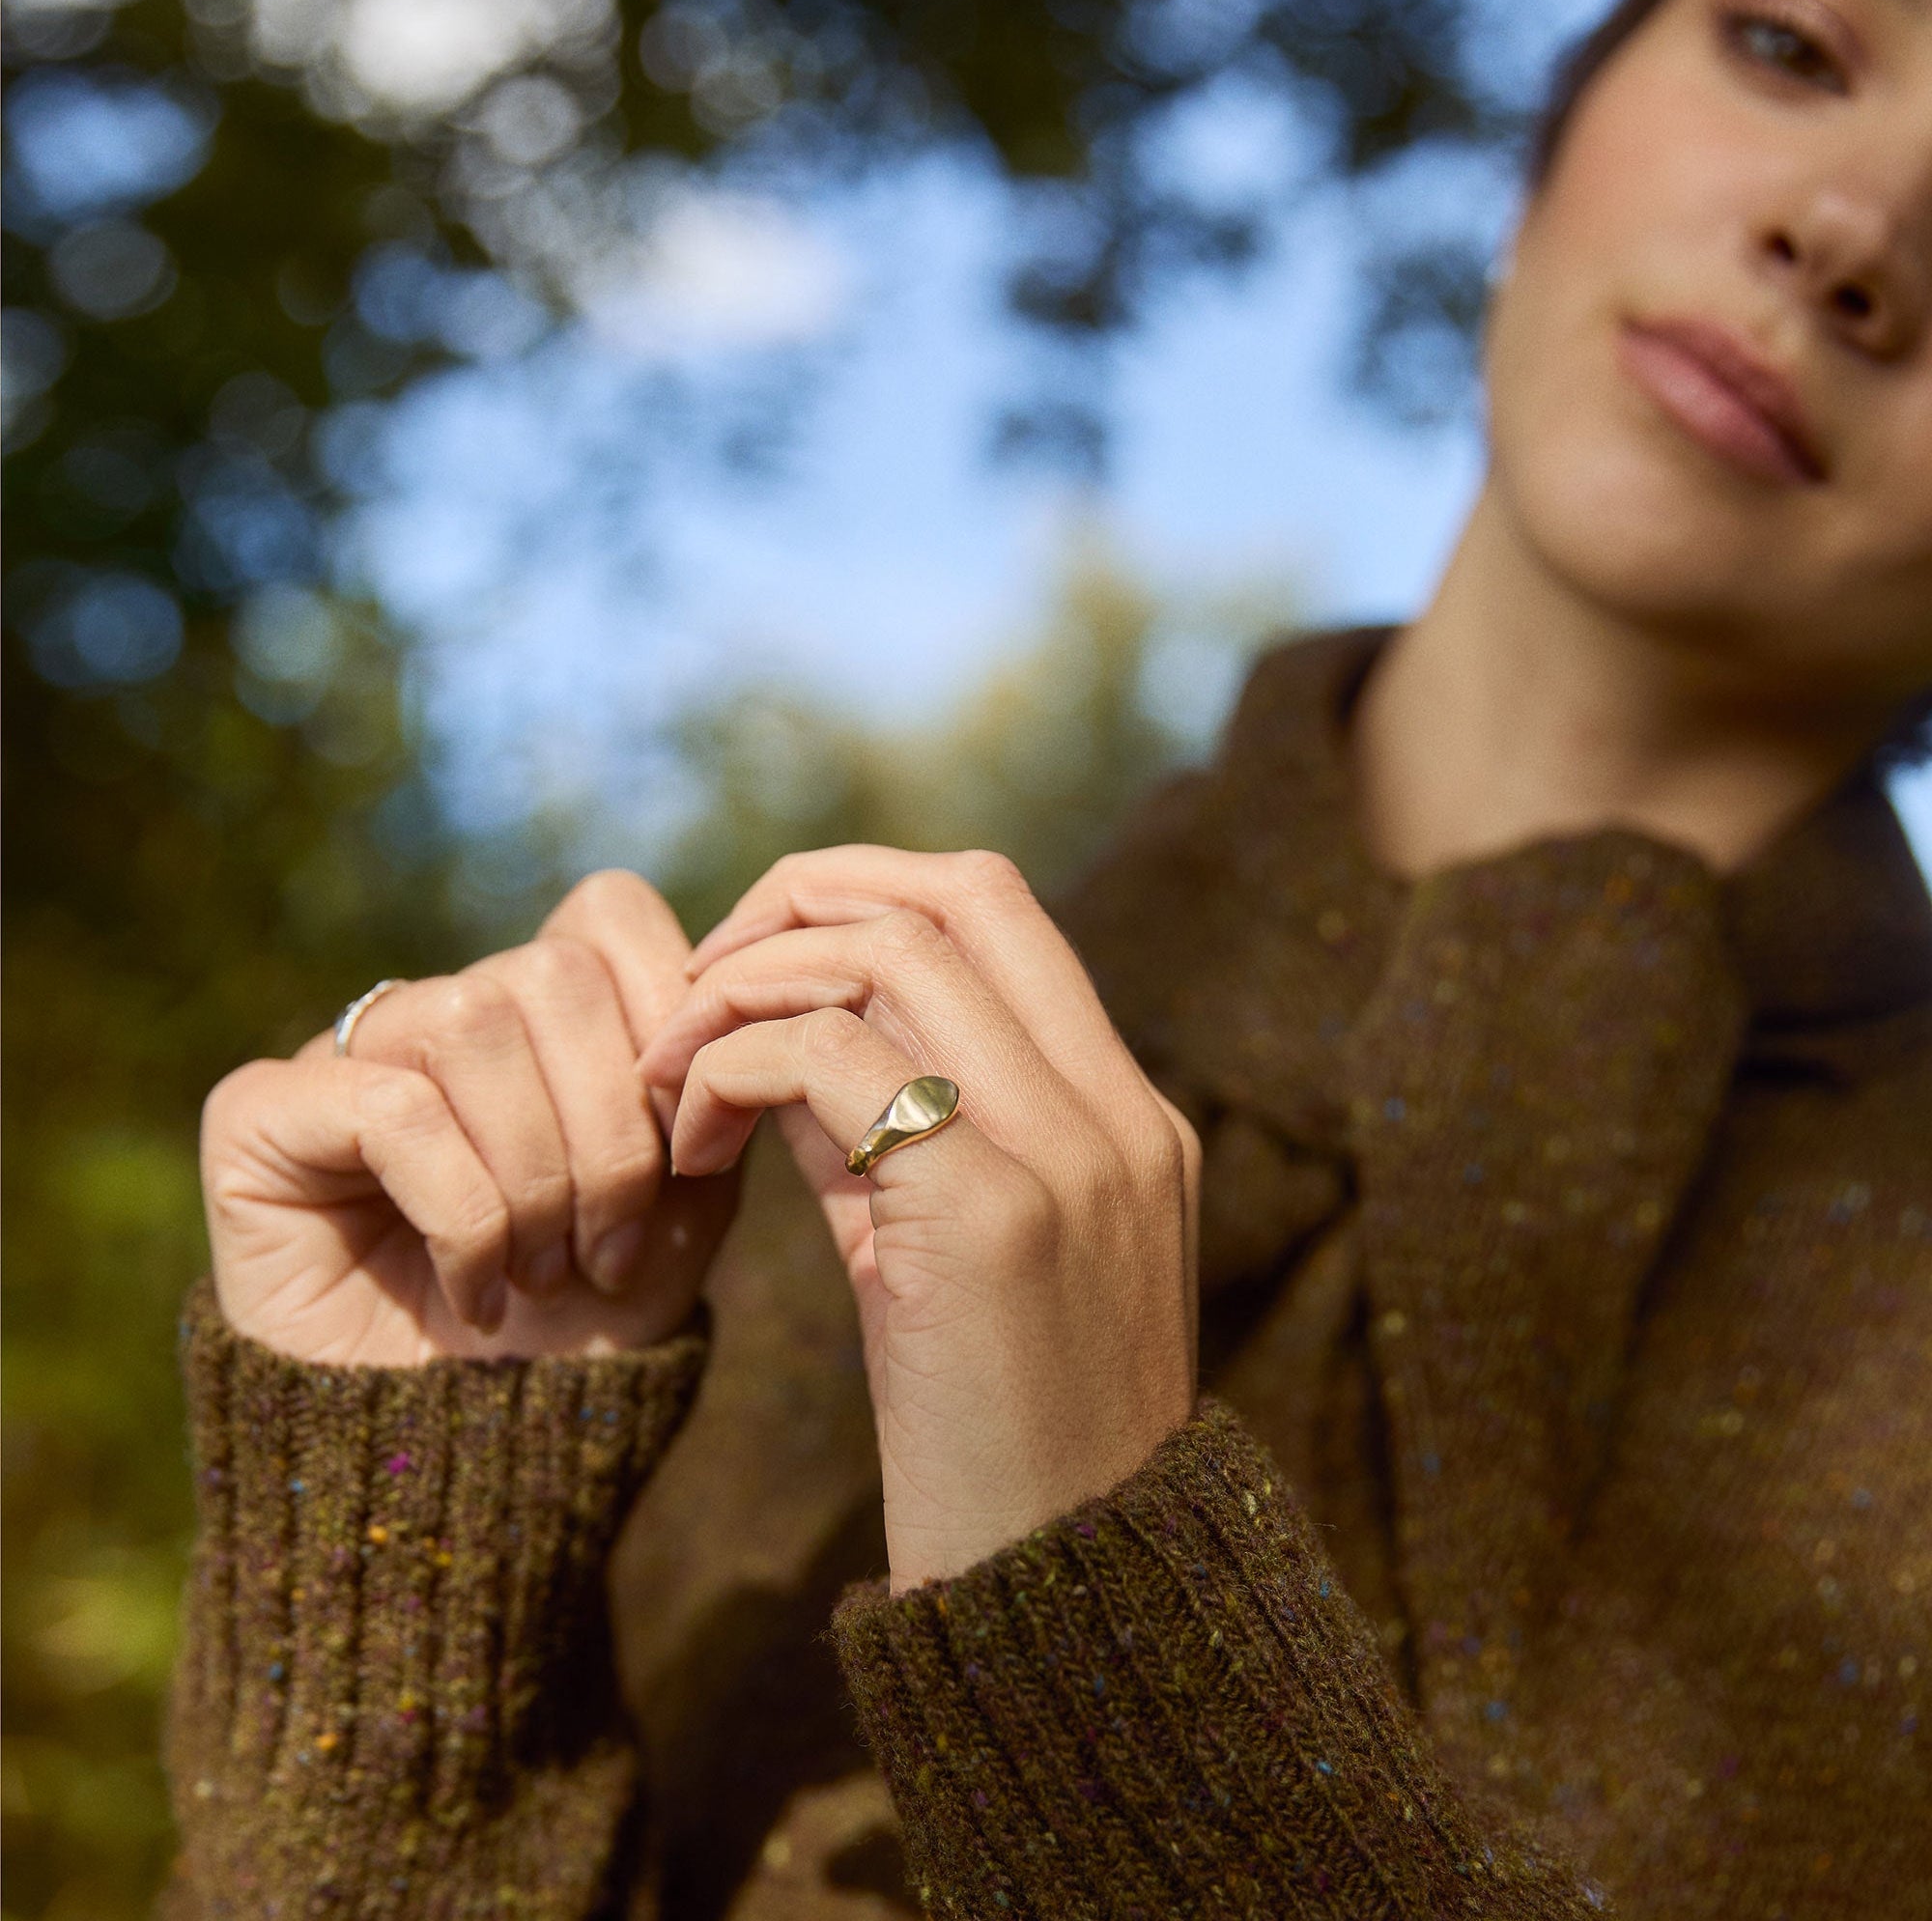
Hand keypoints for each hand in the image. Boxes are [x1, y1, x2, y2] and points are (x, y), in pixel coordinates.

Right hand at [201, 871, 739, 1365]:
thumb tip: (718, 1015)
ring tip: (537, 1275)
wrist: (467, 1453)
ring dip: (535, 1176)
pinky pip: (391, 1108)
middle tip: (603, 1253)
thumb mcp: (683, 1206)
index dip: (666, 1011)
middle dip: (609, 1130)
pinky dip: (463, 1214)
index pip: (607, 912)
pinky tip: (472, 1295)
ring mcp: (345, 1053)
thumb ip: (709, 1096)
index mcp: (539, 1012)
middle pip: (553, 973)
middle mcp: (438, 1011)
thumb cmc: (581, 1322)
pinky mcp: (261, 1113)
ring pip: (473, 1023)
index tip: (687, 1145)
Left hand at [639, 846, 1200, 1593]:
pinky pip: (829, 1060)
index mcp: (1124, 1115)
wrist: (1063, 1598)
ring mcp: (1067, 1154)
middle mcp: (1114, 1112)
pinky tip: (688, 1145)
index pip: (998, 909)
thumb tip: (770, 1038)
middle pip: (955, 890)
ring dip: (743, 987)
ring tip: (667, 1076)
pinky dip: (730, 1069)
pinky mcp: (992, 1214)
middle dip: (799, 899)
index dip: (861, 896)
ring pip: (887, 953)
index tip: (757, 968)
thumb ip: (888, 1136)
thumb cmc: (997, 1442)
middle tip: (696, 985)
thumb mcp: (949, 1257)